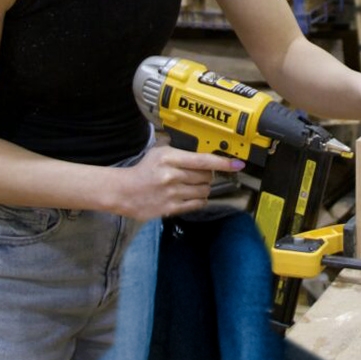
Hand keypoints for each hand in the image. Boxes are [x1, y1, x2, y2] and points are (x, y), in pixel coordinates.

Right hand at [109, 144, 242, 219]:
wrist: (124, 191)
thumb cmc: (143, 170)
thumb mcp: (159, 152)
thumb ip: (181, 151)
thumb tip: (204, 153)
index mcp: (169, 158)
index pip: (203, 160)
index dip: (223, 162)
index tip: (237, 164)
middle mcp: (172, 175)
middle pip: (206, 176)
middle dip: (208, 175)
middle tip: (198, 174)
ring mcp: (172, 193)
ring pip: (204, 191)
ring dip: (203, 188)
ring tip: (192, 185)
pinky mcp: (171, 207)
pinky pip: (197, 204)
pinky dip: (199, 200)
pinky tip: (191, 195)